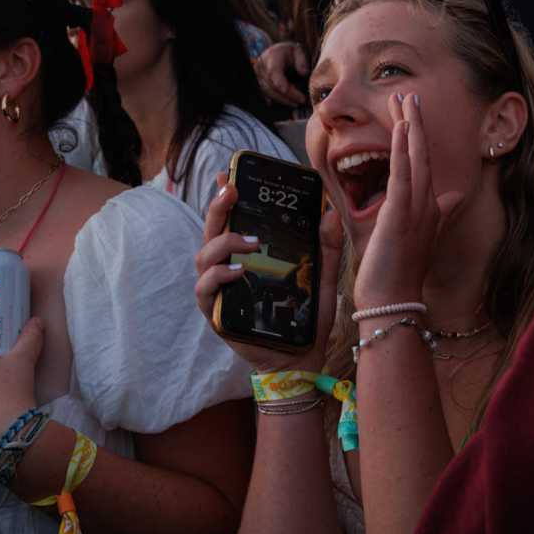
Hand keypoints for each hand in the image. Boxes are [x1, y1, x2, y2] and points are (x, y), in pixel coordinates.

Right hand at [195, 171, 343, 374]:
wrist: (303, 360)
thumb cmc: (307, 318)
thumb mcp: (324, 278)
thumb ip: (328, 246)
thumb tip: (329, 210)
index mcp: (248, 255)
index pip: (232, 219)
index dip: (225, 195)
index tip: (229, 173)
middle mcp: (228, 268)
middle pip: (212, 230)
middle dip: (218, 207)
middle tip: (232, 190)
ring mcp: (219, 290)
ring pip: (204, 256)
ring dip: (224, 243)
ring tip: (250, 242)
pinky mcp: (217, 313)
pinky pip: (206, 290)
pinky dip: (218, 278)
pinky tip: (237, 272)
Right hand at [256, 41, 308, 106]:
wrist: (277, 52)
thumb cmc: (289, 52)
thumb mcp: (298, 51)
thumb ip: (301, 61)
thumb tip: (303, 73)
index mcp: (272, 56)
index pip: (273, 72)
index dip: (281, 83)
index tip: (290, 91)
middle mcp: (261, 67)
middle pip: (272, 85)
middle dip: (287, 95)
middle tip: (302, 100)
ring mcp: (258, 76)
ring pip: (268, 92)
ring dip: (283, 100)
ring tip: (297, 103)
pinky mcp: (259, 84)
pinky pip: (267, 95)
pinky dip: (278, 100)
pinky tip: (289, 102)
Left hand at [354, 93, 467, 310]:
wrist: (392, 300)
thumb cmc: (399, 273)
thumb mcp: (419, 237)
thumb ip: (438, 214)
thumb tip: (454, 198)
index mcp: (428, 208)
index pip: (425, 164)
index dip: (420, 137)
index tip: (412, 115)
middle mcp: (427, 204)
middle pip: (422, 153)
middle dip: (415, 122)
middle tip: (408, 94)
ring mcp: (417, 208)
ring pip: (415, 158)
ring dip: (410, 126)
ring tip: (404, 98)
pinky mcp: (401, 213)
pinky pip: (403, 174)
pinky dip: (402, 149)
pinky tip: (400, 128)